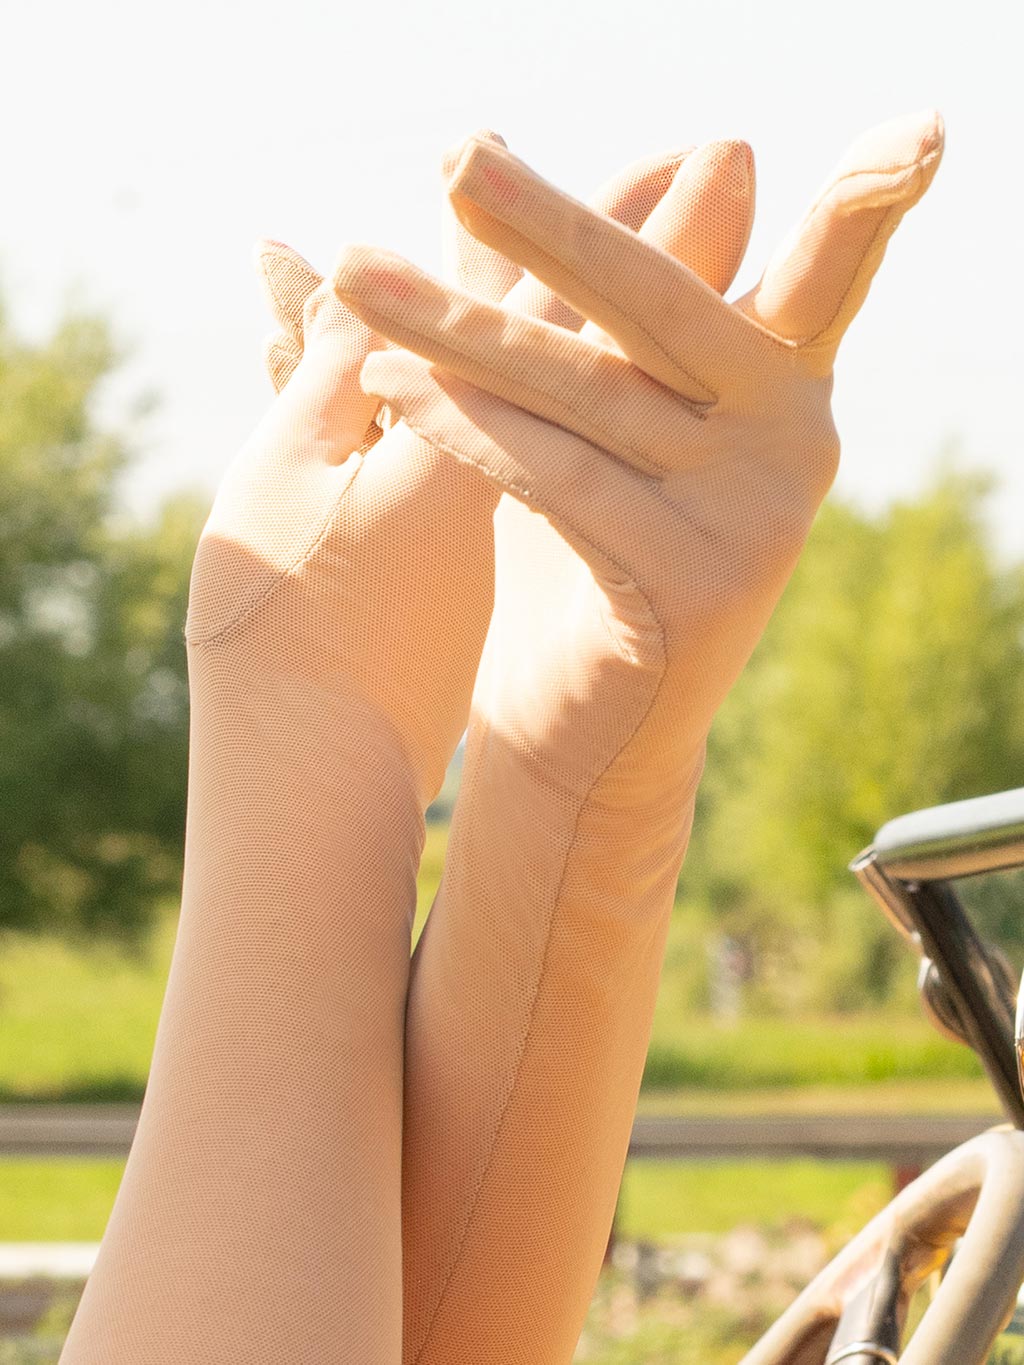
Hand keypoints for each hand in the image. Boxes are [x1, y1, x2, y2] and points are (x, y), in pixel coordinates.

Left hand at [333, 112, 943, 811]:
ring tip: (364, 280)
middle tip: (457, 158)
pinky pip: (562, 478)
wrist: (585, 729)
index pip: (820, 265)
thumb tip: (486, 146)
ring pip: (591, 393)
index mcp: (785, 383)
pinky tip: (393, 388)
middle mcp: (795, 436)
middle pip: (665, 303)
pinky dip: (469, 430)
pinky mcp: (701, 583)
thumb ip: (556, 294)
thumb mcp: (579, 413)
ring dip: (461, 335)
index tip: (891, 125)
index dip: (865, 196)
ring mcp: (758, 513)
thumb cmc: (575, 557)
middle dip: (550, 227)